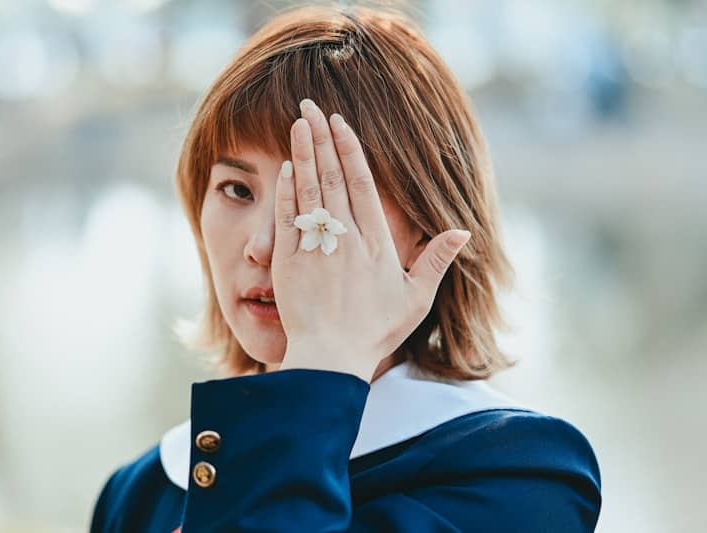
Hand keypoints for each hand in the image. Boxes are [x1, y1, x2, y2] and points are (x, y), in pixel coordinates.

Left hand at [273, 99, 470, 382]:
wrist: (331, 357)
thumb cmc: (374, 331)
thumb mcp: (415, 298)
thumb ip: (436, 261)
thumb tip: (463, 232)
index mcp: (376, 241)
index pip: (361, 183)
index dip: (350, 149)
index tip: (340, 123)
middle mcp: (345, 236)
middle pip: (333, 176)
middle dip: (322, 138)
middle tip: (310, 107)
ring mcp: (315, 246)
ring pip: (309, 189)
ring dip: (303, 153)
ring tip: (297, 123)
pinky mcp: (289, 260)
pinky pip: (286, 217)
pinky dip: (286, 191)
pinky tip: (285, 167)